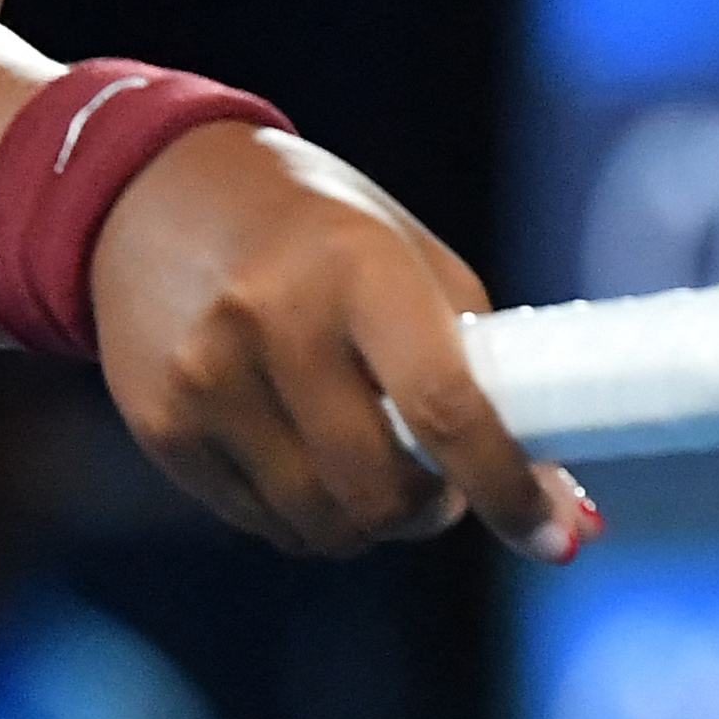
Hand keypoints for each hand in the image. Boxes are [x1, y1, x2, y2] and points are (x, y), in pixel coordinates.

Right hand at [85, 122, 597, 561]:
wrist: (151, 184)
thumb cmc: (307, 224)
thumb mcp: (402, 256)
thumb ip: (483, 370)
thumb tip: (567, 515)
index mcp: (356, 264)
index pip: (446, 408)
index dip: (506, 488)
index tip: (547, 533)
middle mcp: (272, 318)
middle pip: (380, 491)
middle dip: (428, 509)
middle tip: (436, 482)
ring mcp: (206, 376)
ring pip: (320, 525)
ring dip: (363, 519)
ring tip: (360, 461)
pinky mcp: (160, 423)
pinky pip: (258, 522)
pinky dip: (295, 509)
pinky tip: (290, 447)